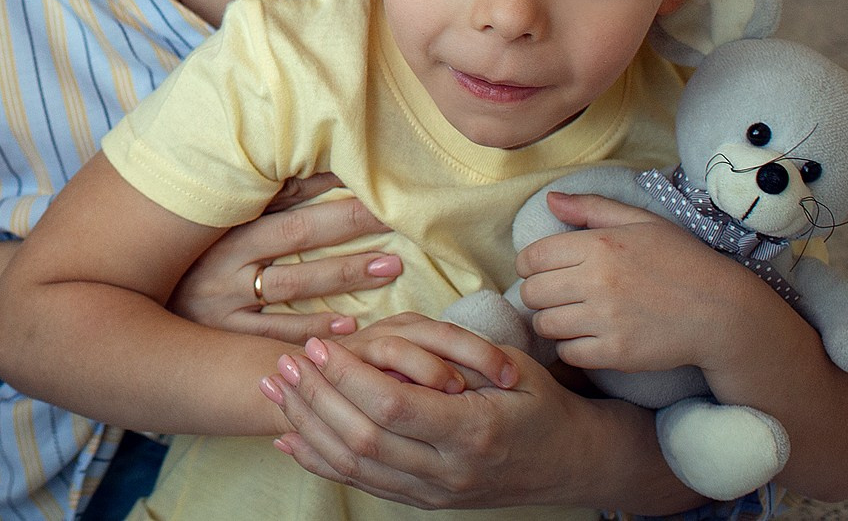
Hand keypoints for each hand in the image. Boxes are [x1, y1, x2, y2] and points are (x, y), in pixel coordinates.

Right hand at [168, 174, 401, 343]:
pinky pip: (274, 334)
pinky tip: (349, 326)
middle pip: (296, 234)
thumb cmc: (182, 263)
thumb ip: (253, 198)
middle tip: (395, 213)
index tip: (370, 174)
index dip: (327, 182)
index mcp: (222, 222)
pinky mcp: (224, 336)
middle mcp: (224, 256)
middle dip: (349, 220)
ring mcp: (224, 298)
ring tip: (391, 266)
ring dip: (344, 274)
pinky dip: (312, 329)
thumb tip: (301, 161)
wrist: (127, 306)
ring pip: (292, 283)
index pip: (282, 194)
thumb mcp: (207, 225)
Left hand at [262, 329, 666, 510]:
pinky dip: (319, 461)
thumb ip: (448, 356)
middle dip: (315, 398)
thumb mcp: (508, 367)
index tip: (318, 345)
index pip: (391, 406)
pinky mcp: (425, 502)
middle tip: (286, 361)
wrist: (572, 463)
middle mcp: (450, 471)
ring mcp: (435, 494)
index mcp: (474, 431)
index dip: (346, 375)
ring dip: (306, 426)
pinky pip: (361, 485)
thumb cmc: (541, 403)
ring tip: (276, 389)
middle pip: (362, 438)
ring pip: (354, 466)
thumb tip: (384, 343)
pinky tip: (289, 437)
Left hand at [515, 191, 758, 375]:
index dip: (530, 266)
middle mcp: (597, 281)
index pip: (531, 258)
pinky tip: (590, 337)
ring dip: (553, 321)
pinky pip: (568, 353)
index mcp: (599, 245)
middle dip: (539, 294)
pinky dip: (572, 347)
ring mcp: (606, 319)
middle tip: (559, 295)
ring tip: (574, 316)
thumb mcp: (641, 222)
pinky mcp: (616, 353)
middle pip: (532, 293)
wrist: (722, 311)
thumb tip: (549, 200)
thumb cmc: (682, 261)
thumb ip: (592, 208)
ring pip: (545, 325)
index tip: (544, 271)